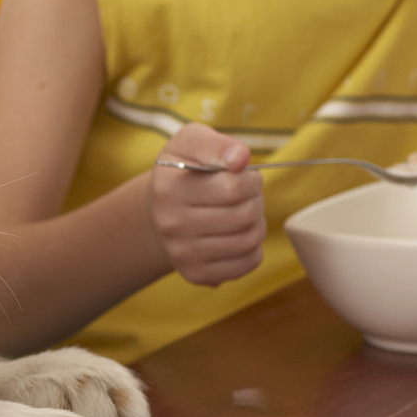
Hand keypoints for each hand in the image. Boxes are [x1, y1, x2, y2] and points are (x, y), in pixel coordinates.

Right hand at [150, 123, 264, 285]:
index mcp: (168, 188)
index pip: (233, 187)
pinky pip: (248, 263)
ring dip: (257, 223)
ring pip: (250, 240)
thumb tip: (240, 159)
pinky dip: (253, 248)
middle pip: (245, 215)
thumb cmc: (184, 171)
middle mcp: (170, 224)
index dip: (250, 178)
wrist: (159, 211)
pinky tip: (237, 234)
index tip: (242, 175)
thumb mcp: (192, 142)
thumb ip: (218, 143)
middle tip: (244, 195)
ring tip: (241, 212)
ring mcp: (182, 252)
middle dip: (255, 200)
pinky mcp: (196, 273)